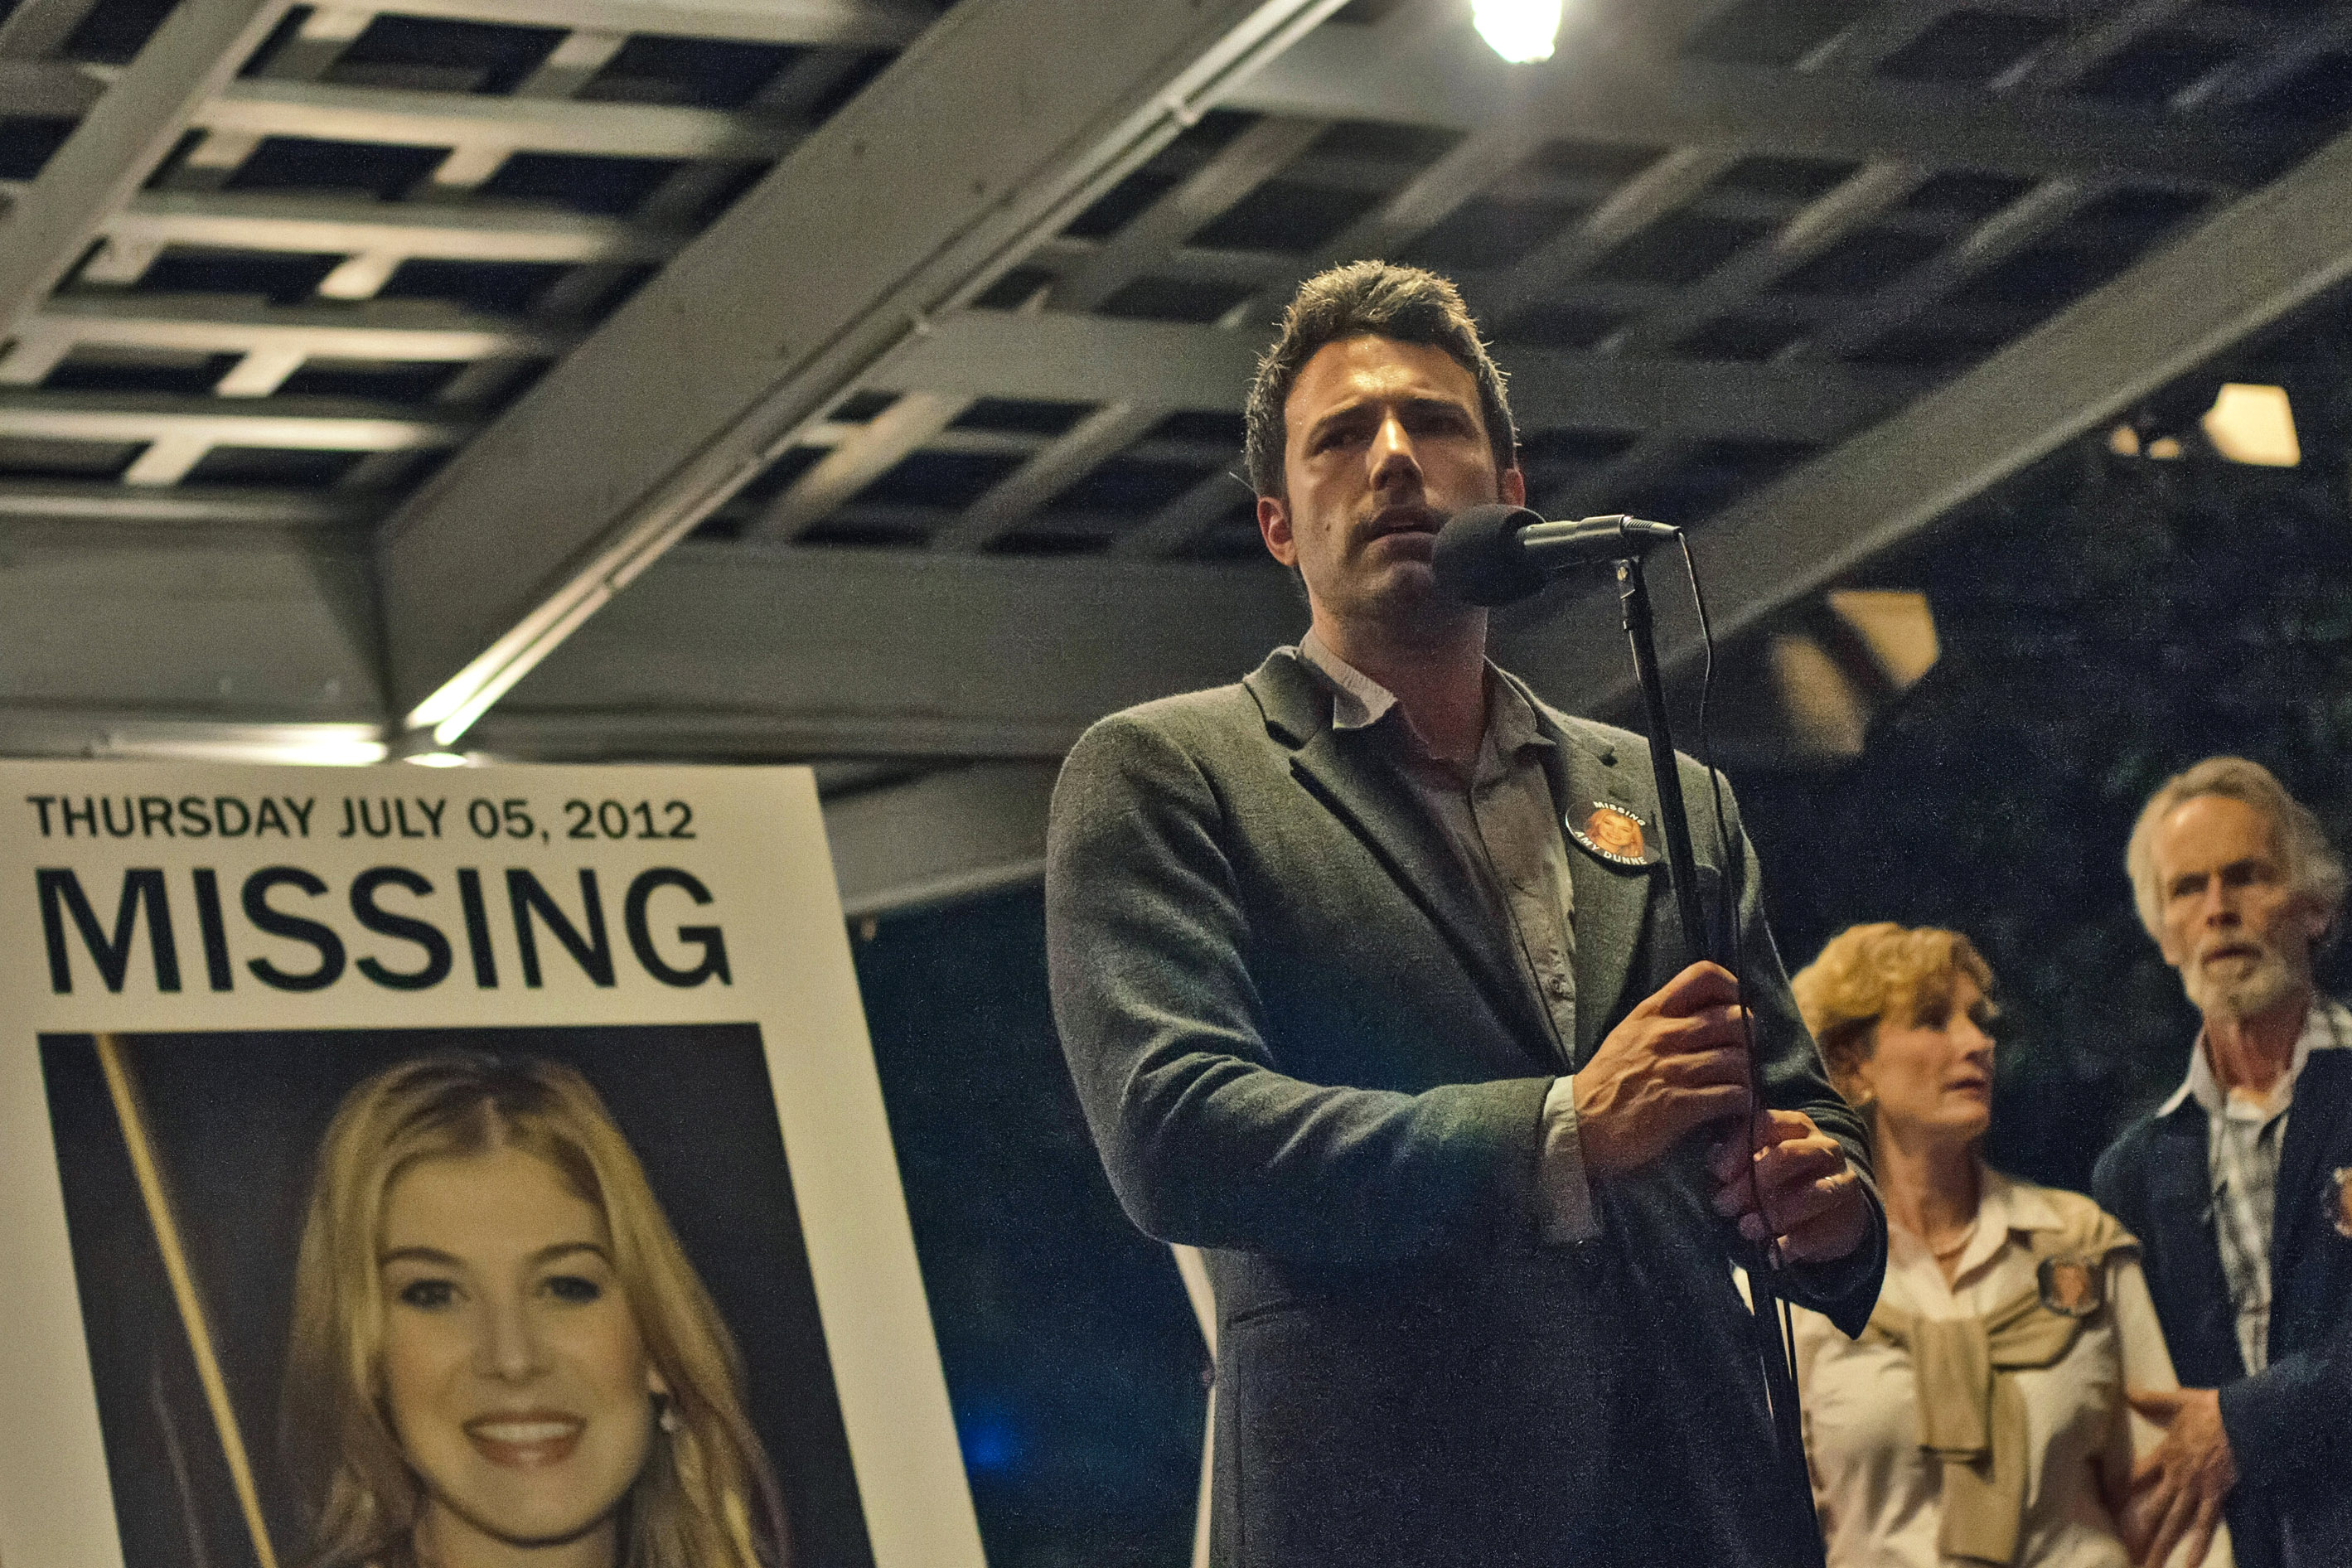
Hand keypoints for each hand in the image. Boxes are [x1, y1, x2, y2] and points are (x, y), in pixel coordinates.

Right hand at [1574, 961, 1749, 1175]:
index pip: (1703, 976)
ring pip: (1739, 1058)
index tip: (1735, 1007)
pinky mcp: (1680, 1106)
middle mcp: (1664, 1035)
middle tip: (1744, 1053)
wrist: (1580, 1125)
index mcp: (1650, 1014)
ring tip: (1739, 1084)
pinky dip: (1741, 1102)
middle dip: (1748, 1037)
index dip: (1731, 988)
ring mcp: (1673, 1070)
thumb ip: (1661, 1019)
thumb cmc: (1606, 1082)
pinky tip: (1733, 1108)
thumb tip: (1703, 1011)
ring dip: (1746, 1074)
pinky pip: (1732, 1095)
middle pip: (1734, 1018)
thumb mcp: (1627, 1035)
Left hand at [1707, 1109, 1867, 1264]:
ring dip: (1773, 1213)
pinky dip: (1792, 1243)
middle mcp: (1824, 1148)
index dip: (1739, 1147)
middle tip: (1725, 1204)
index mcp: (1796, 1127)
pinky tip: (1772, 1251)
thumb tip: (1712, 1160)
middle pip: (1789, 1155)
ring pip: (1811, 1193)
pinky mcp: (1848, 1216)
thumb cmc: (1783, 1181)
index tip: (1719, 1173)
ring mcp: (1842, 1181)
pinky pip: (1821, 1231)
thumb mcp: (1760, 1164)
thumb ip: (1736, 1160)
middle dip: (1752, 1181)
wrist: (1832, 1213)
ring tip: (1746, 1228)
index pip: (1767, 1123)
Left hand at [2125, 1386, 2233, 1567]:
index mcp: (2165, 1455)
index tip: (2105, 1507)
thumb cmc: (2212, 1410)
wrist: (2244, 1419)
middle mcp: (2176, 1478)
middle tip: (2126, 1554)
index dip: (2118, 1491)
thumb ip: (2152, 1399)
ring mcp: (2196, 1490)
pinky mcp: (2216, 1497)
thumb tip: (2127, 1390)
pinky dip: (2198, 1547)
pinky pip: (2204, 1526)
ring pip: (2174, 1524)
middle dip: (2138, 1534)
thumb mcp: (2178, 1400)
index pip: (2134, 1477)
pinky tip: (2191, 1565)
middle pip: (2152, 1511)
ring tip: (2150, 1567)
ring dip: (2161, 1547)